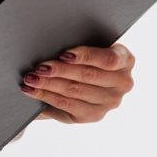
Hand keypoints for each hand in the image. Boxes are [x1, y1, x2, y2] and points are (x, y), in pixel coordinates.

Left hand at [20, 43, 135, 122]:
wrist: (85, 76)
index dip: (85, 56)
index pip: (109, 59)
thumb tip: (56, 41)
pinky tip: (32, 91)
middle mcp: (123, 83)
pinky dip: (46, 96)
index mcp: (126, 60)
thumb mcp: (91, 43)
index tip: (63, 54)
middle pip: (88, 76)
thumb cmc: (86, 53)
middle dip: (59, 70)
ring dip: (48, 84)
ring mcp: (110, 102)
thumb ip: (82, 43)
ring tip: (31, 78)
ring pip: (74, 91)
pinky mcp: (94, 115)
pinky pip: (66, 105)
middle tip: (39, 67)